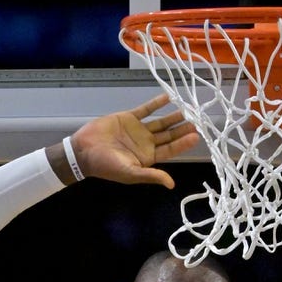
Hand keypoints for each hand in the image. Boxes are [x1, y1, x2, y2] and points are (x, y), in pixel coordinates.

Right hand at [67, 93, 200, 187]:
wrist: (83, 151)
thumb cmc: (106, 166)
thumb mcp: (130, 173)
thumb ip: (151, 175)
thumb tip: (171, 184)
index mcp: (148, 157)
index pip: (170, 150)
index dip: (183, 143)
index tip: (196, 136)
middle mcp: (146, 143)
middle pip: (169, 135)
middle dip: (182, 128)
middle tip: (197, 120)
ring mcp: (138, 130)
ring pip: (160, 122)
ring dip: (173, 116)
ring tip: (187, 109)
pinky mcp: (129, 118)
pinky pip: (145, 109)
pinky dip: (156, 103)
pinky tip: (168, 97)